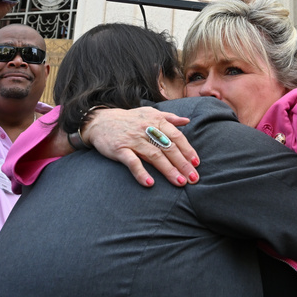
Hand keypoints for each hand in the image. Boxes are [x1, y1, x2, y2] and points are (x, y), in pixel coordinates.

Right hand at [82, 106, 199, 187]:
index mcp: (156, 120)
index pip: (176, 136)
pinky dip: (141, 173)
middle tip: (193, 178)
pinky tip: (150, 184)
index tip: (197, 163)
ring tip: (179, 182)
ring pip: (154, 155)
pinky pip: (132, 162)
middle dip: (182, 164)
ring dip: (168, 170)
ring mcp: (133, 139)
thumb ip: (169, 118)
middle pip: (168, 147)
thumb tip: (187, 121)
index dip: (187, 150)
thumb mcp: (149, 113)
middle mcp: (146, 129)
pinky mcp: (120, 150)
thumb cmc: (129, 120)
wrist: (100, 121)